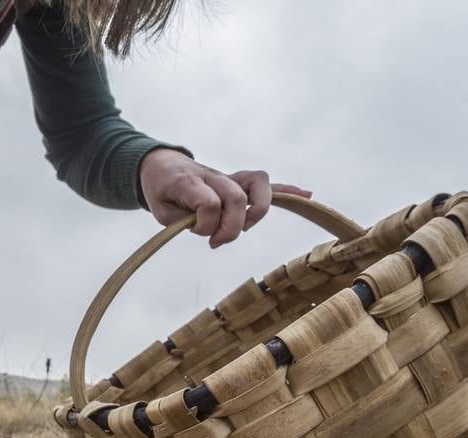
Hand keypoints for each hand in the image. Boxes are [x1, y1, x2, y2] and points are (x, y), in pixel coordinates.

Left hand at [139, 148, 311, 247]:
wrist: (161, 165)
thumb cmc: (161, 190)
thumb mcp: (160, 210)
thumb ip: (182, 220)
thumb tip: (210, 226)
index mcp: (188, 181)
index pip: (208, 202)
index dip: (203, 223)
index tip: (191, 229)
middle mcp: (213, 176)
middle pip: (236, 198)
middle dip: (230, 227)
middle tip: (215, 243)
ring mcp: (229, 177)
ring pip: (257, 184)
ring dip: (256, 211)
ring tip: (244, 227)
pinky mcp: (239, 182)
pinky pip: (266, 184)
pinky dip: (287, 190)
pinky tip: (307, 196)